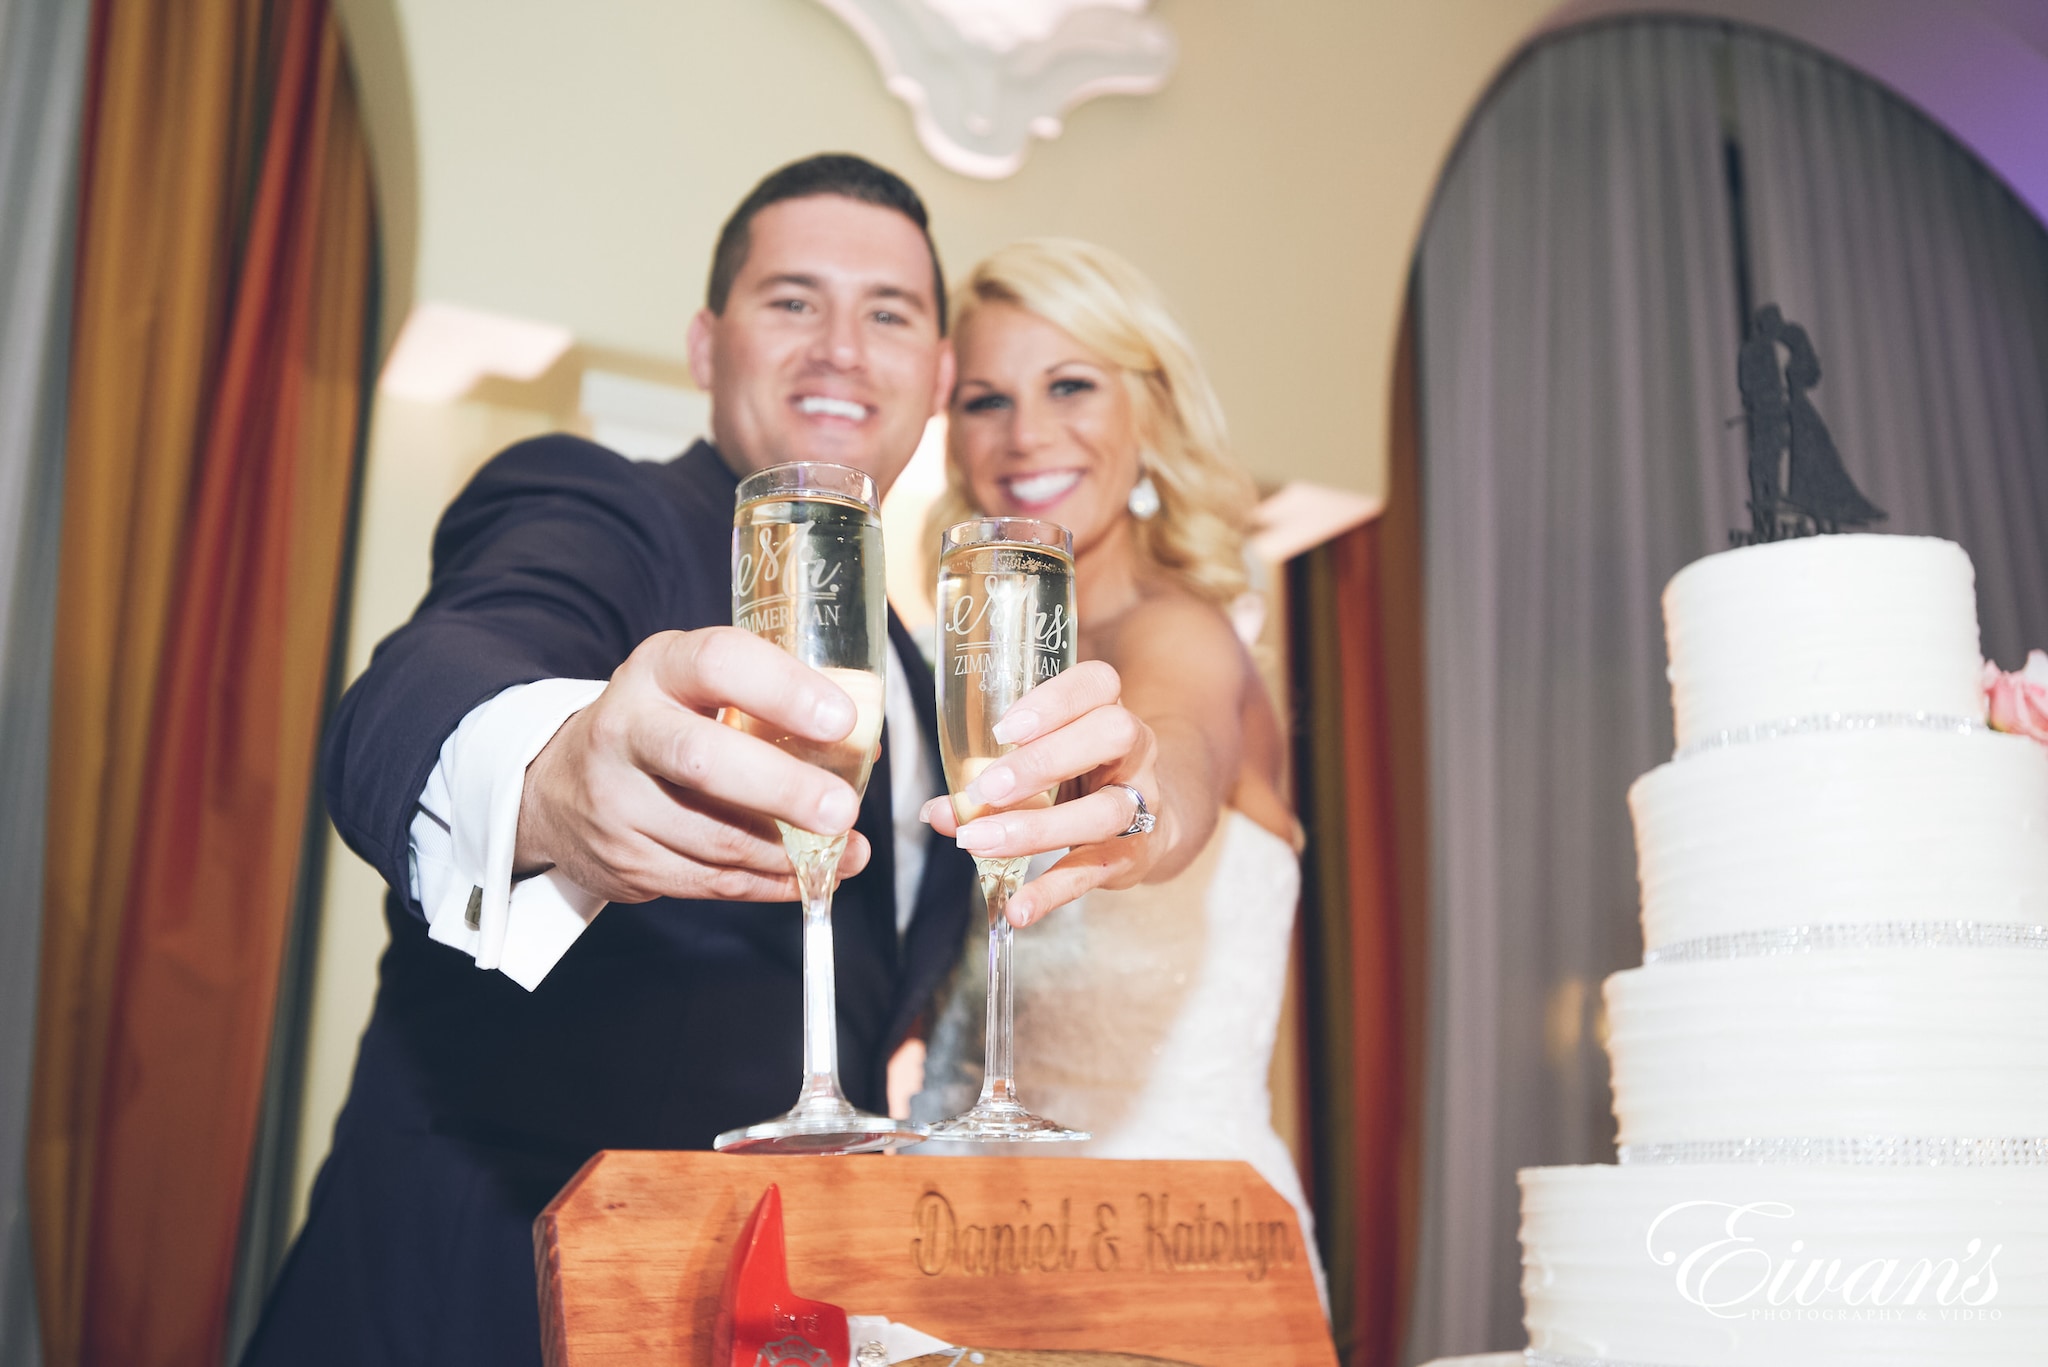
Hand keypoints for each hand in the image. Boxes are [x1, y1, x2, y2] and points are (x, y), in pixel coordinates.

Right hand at [516, 627, 869, 903]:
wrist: (560, 787)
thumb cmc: (662, 723)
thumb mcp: (697, 688)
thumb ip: (768, 704)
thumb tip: (862, 746)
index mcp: (658, 670)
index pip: (718, 663)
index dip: (783, 689)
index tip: (841, 719)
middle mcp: (626, 730)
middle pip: (704, 760)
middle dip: (782, 789)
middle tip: (842, 810)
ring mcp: (617, 801)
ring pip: (713, 836)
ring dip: (790, 852)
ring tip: (848, 850)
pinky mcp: (624, 860)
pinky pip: (710, 881)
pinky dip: (768, 883)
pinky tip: (809, 876)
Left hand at [920, 660, 1161, 925]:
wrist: (1149, 820)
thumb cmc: (1080, 774)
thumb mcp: (1043, 758)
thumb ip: (989, 776)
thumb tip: (938, 810)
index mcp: (1107, 709)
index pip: (1098, 684)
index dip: (1054, 701)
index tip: (1004, 728)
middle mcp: (1134, 750)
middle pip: (1112, 735)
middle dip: (1044, 761)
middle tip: (986, 789)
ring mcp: (1139, 802)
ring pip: (1104, 811)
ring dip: (1037, 828)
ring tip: (979, 841)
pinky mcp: (1133, 854)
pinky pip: (1094, 871)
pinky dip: (1052, 892)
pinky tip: (1017, 907)